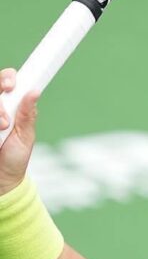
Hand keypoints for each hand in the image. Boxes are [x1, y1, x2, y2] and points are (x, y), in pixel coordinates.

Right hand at [0, 68, 40, 194]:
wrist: (2, 180)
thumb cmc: (16, 157)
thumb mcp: (26, 136)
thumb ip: (28, 114)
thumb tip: (35, 91)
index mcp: (10, 105)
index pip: (5, 82)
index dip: (7, 78)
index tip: (11, 86)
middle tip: (5, 121)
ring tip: (1, 129)